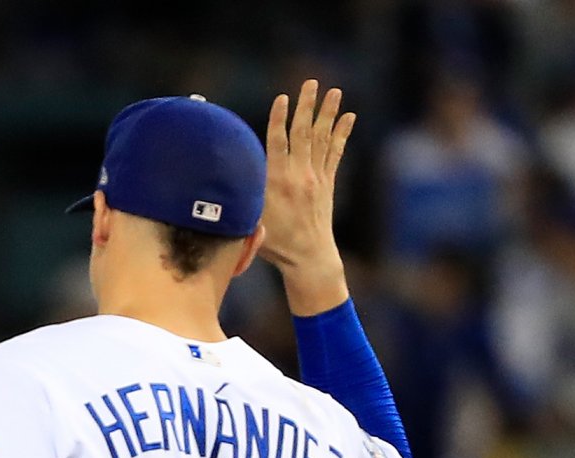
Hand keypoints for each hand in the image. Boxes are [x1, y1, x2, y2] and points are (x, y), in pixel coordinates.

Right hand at [259, 80, 354, 315]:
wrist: (308, 257)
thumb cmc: (275, 242)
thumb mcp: (252, 219)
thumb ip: (245, 196)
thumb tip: (225, 178)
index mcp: (277, 182)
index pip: (278, 143)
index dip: (279, 119)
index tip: (281, 98)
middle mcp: (299, 175)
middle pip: (303, 133)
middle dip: (306, 106)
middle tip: (311, 83)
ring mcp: (316, 178)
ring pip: (322, 138)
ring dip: (328, 113)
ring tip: (334, 91)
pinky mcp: (327, 183)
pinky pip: (335, 152)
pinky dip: (342, 133)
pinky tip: (348, 116)